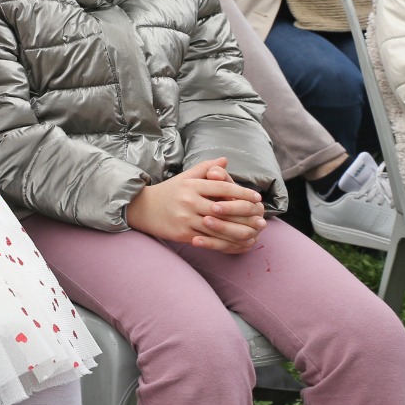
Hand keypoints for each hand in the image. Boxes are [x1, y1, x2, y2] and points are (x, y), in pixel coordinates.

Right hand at [124, 158, 266, 252]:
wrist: (142, 209)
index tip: (257, 197)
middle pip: (223, 208)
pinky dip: (225, 243)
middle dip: (245, 214)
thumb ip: (205, 168)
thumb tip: (225, 160)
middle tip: (262, 218)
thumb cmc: (168, 192)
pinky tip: (237, 243)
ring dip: (239, 231)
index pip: (221, 187)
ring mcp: (185, 219)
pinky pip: (209, 240)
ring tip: (254, 233)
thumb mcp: (185, 177)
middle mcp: (189, 201)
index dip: (241, 191)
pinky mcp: (183, 234)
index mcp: (191, 185)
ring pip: (218, 227)